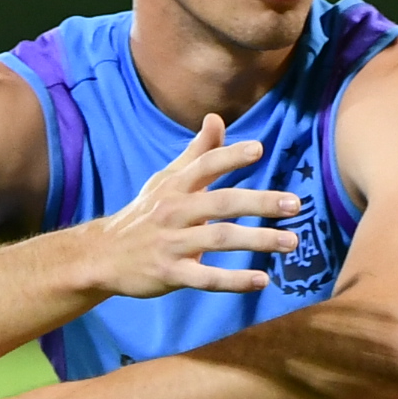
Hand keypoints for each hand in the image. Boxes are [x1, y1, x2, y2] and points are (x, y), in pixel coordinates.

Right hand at [89, 114, 301, 299]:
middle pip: (220, 203)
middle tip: (295, 205)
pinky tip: (262, 280)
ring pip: (219, 239)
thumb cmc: (145, 214)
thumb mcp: (166, 181)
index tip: (259, 149)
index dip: (229, 156)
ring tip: (291, 242)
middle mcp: (173, 212)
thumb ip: (197, 153)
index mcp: (175, 187)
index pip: (204, 166)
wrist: (103, 256)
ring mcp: (171, 243)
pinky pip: (206, 278)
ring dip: (257, 240)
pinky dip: (234, 280)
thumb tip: (216, 117)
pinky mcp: (170, 274)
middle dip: (259, 202)